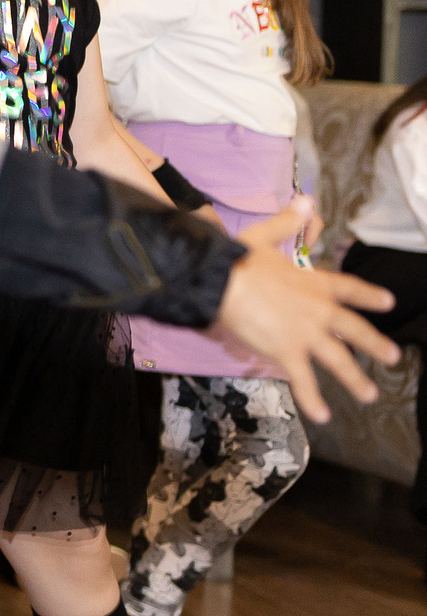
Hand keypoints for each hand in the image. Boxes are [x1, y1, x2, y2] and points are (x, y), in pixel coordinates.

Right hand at [211, 204, 396, 421]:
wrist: (221, 282)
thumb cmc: (237, 259)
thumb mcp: (264, 235)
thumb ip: (288, 221)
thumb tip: (306, 199)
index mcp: (313, 282)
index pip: (349, 289)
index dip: (369, 296)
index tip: (387, 302)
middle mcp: (318, 310)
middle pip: (353, 330)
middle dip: (374, 344)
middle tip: (393, 358)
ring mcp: (306, 334)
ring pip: (338, 359)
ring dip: (355, 378)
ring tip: (370, 394)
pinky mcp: (287, 352)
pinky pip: (303, 380)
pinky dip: (313, 399)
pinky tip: (322, 416)